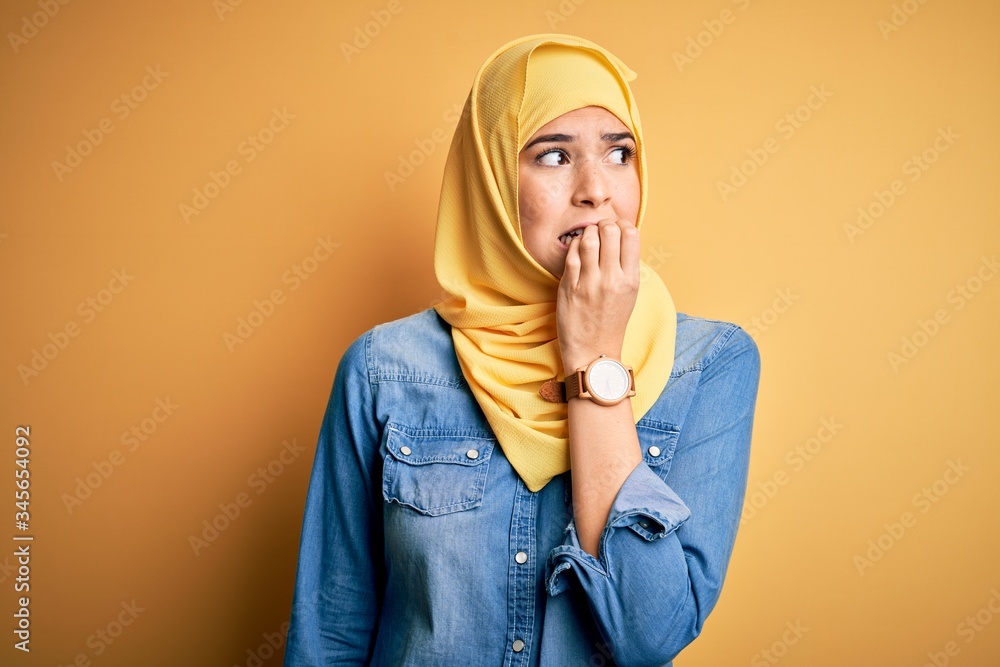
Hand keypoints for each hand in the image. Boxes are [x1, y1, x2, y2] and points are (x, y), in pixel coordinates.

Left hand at [556, 218, 639, 372]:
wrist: (594, 351)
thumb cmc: (611, 321)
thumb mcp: (629, 294)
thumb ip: (626, 266)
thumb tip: (620, 236)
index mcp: (630, 279)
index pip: (631, 235)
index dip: (622, 224)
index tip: (616, 228)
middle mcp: (612, 279)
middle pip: (610, 231)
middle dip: (603, 224)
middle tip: (599, 230)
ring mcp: (590, 283)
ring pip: (588, 239)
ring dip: (587, 232)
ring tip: (587, 238)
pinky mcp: (569, 288)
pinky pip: (570, 255)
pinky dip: (573, 245)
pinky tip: (575, 249)